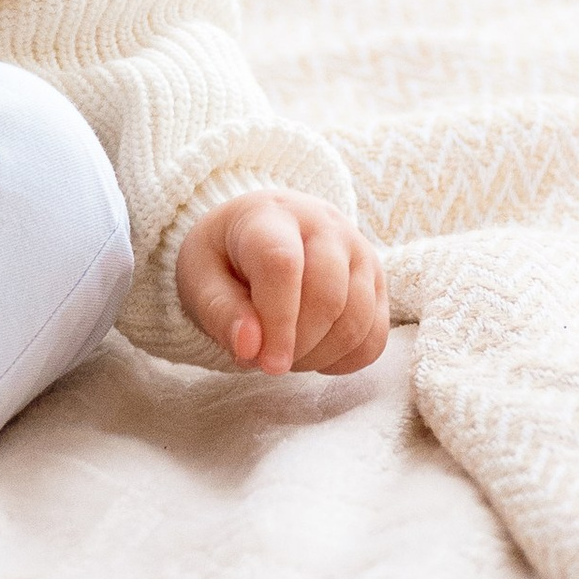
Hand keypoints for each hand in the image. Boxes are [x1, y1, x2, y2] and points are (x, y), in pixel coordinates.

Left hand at [176, 187, 387, 375]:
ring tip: (284, 353)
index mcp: (270, 214)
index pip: (282, 265)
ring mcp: (359, 252)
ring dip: (319, 355)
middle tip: (265, 359)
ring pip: (356, 321)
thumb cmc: (224, 257)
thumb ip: (219, 312)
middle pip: (327, 297)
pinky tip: (314, 353)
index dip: (277, 322)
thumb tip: (251, 348)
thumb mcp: (199, 277)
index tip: (265, 363)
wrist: (258, 235)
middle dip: (297, 344)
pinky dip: (345, 360)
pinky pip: (375, 337)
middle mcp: (325, 225)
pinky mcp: (378, 283)